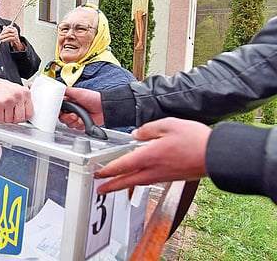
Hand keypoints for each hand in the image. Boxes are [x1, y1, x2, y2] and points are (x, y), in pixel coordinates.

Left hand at [0, 26, 24, 50]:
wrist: (17, 42)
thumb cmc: (12, 37)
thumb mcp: (9, 33)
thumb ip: (6, 30)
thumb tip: (3, 26)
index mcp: (14, 28)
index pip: (8, 27)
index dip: (4, 29)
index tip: (1, 32)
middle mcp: (15, 31)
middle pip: (8, 30)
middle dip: (3, 33)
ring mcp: (15, 34)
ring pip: (8, 34)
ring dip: (3, 36)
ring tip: (0, 38)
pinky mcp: (15, 38)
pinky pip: (9, 38)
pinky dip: (5, 40)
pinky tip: (2, 41)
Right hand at [0, 77, 32, 122]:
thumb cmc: (5, 89)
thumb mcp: (19, 91)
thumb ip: (25, 102)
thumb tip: (27, 116)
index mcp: (26, 93)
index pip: (29, 113)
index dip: (24, 118)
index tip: (20, 117)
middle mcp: (18, 96)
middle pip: (20, 118)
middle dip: (14, 120)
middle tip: (10, 115)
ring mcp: (9, 100)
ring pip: (9, 120)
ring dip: (5, 119)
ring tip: (3, 111)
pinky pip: (0, 119)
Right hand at [58, 87, 102, 129]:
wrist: (103, 107)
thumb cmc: (92, 98)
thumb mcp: (77, 92)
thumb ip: (66, 91)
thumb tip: (57, 89)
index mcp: (69, 102)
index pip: (59, 109)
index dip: (59, 112)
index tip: (61, 112)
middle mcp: (71, 110)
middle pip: (62, 118)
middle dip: (68, 118)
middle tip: (74, 115)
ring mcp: (76, 117)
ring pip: (68, 124)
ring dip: (74, 121)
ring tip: (79, 117)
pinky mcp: (81, 124)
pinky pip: (76, 128)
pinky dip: (80, 125)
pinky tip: (83, 120)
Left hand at [94, 117, 209, 194]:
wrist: (216, 155)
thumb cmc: (195, 139)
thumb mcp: (168, 124)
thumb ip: (148, 129)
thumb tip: (136, 134)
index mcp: (150, 156)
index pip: (123, 165)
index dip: (108, 169)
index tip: (98, 172)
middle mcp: (154, 169)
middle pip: (126, 180)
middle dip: (111, 186)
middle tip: (99, 189)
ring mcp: (162, 176)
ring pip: (136, 182)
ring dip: (122, 185)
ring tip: (112, 186)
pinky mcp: (170, 177)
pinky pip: (148, 181)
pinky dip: (136, 182)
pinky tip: (136, 179)